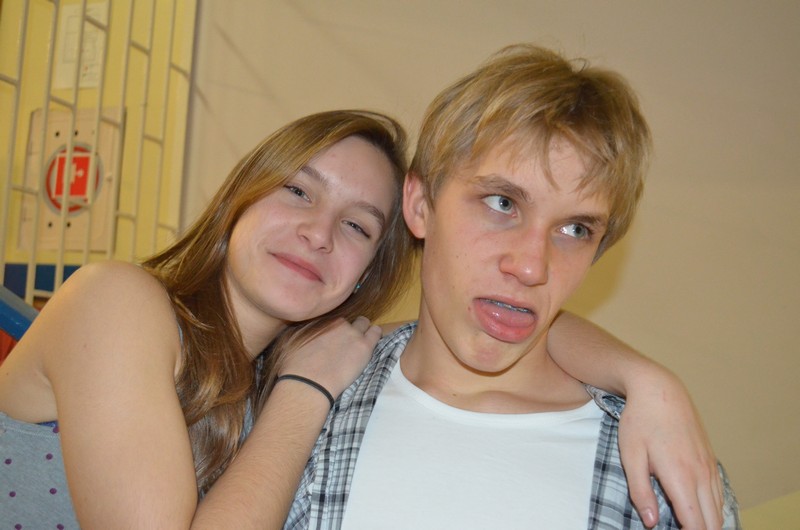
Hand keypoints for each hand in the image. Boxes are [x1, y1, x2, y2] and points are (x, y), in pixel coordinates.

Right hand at [279, 316, 380, 398]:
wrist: (308, 382)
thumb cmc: (294, 367)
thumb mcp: (290, 341)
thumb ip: (301, 331)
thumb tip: (304, 329)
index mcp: (321, 320)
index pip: (335, 319)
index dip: (335, 329)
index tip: (334, 338)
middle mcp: (337, 322)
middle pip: (349, 320)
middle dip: (349, 328)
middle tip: (346, 343)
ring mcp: (352, 332)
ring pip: (364, 322)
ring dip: (363, 330)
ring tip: (360, 344)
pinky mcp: (365, 345)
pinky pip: (376, 332)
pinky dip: (375, 335)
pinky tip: (371, 344)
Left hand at [618, 371, 722, 528]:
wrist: (660, 389)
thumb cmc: (639, 421)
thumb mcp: (631, 456)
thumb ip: (641, 492)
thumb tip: (651, 523)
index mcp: (680, 476)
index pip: (694, 523)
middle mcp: (700, 474)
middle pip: (712, 521)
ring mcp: (708, 466)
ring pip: (718, 509)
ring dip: (707, 522)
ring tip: (687, 524)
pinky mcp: (710, 459)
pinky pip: (718, 493)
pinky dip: (711, 508)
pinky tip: (698, 511)